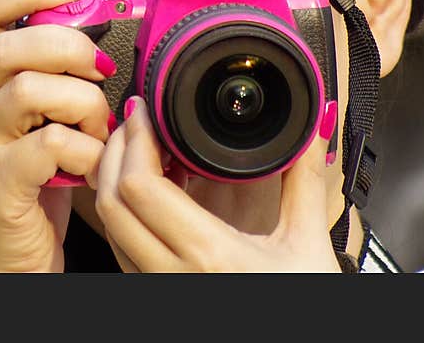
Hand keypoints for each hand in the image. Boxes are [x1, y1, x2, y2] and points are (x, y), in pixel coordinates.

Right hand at [0, 0, 112, 271]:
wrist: (11, 257)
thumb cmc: (34, 178)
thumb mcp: (37, 114)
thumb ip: (51, 69)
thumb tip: (100, 17)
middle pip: (6, 45)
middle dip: (69, 47)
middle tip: (101, 68)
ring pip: (29, 89)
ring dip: (83, 103)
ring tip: (99, 128)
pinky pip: (50, 144)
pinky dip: (87, 149)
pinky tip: (94, 163)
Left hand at [94, 96, 340, 271]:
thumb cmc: (304, 311)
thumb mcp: (309, 245)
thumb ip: (304, 181)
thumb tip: (314, 130)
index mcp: (209, 255)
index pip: (140, 188)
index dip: (134, 141)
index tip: (145, 112)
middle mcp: (171, 275)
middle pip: (111, 203)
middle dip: (115, 153)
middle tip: (136, 122)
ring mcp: (158, 289)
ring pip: (109, 229)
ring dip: (112, 183)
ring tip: (139, 150)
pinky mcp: (156, 295)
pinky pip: (121, 250)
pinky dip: (124, 214)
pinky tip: (150, 193)